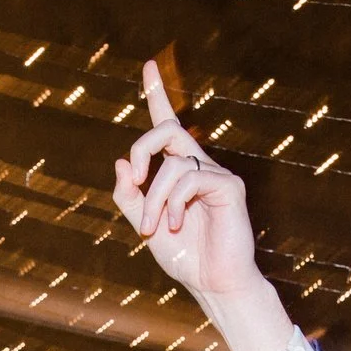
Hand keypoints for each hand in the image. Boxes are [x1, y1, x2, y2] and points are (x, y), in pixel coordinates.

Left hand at [112, 61, 291, 350]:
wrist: (213, 284)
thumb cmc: (184, 257)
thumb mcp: (143, 225)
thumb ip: (129, 195)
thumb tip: (121, 161)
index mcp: (178, 172)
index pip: (166, 126)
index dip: (158, 94)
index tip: (149, 65)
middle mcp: (198, 165)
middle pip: (166, 130)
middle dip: (142, 148)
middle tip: (133, 176)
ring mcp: (216, 174)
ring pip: (173, 164)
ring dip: (153, 198)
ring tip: (153, 229)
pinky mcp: (229, 187)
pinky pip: (191, 179)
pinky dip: (174, 203)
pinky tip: (173, 225)